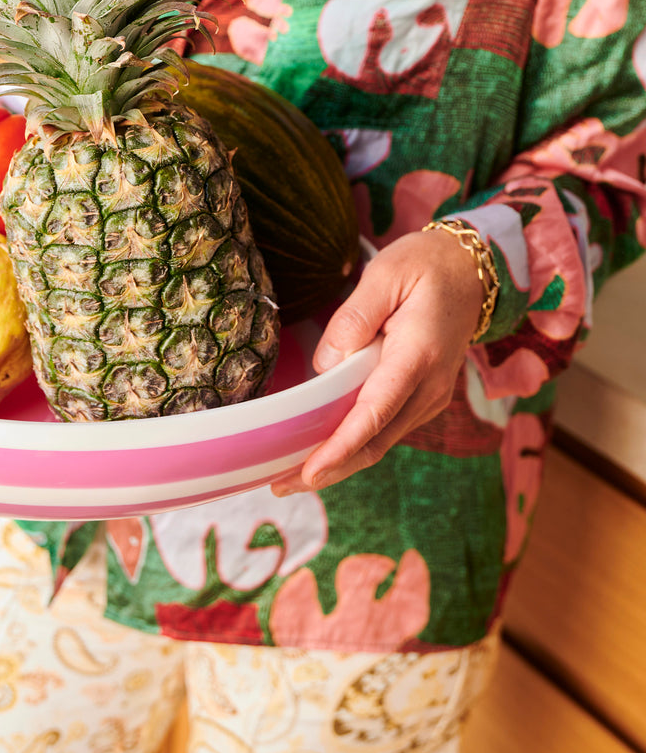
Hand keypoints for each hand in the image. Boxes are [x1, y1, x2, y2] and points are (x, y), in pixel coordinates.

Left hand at [271, 228, 484, 494]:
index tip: (309, 471)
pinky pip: (385, 430)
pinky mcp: (422, 398)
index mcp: (418, 356)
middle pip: (375, 441)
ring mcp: (429, 397)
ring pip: (379, 442)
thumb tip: (326, 363)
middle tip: (278, 486)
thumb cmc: (427, 266)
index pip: (375, 412)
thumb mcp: (387, 272)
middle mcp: (429, 387)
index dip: (341, 446)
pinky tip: (320, 450)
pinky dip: (353, 445)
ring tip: (288, 476)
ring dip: (338, 462)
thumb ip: (355, 316)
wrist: (474, 272)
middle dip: (328, 469)